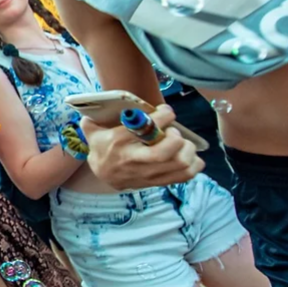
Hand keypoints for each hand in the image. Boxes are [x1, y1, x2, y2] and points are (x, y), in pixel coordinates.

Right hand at [83, 104, 203, 188]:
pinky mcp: (158, 181)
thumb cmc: (102, 147)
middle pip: (166, 152)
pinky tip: (188, 155)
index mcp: (119, 141)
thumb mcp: (94, 132)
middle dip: (176, 138)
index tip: (166, 111)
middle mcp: (135, 159)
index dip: (163, 116)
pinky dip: (193, 164)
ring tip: (182, 143)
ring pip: (180, 164)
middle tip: (173, 131)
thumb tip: (93, 106)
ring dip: (187, 150)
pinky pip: (184, 175)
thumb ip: (94, 117)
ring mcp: (148, 173)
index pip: (146, 128)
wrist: (103, 174)